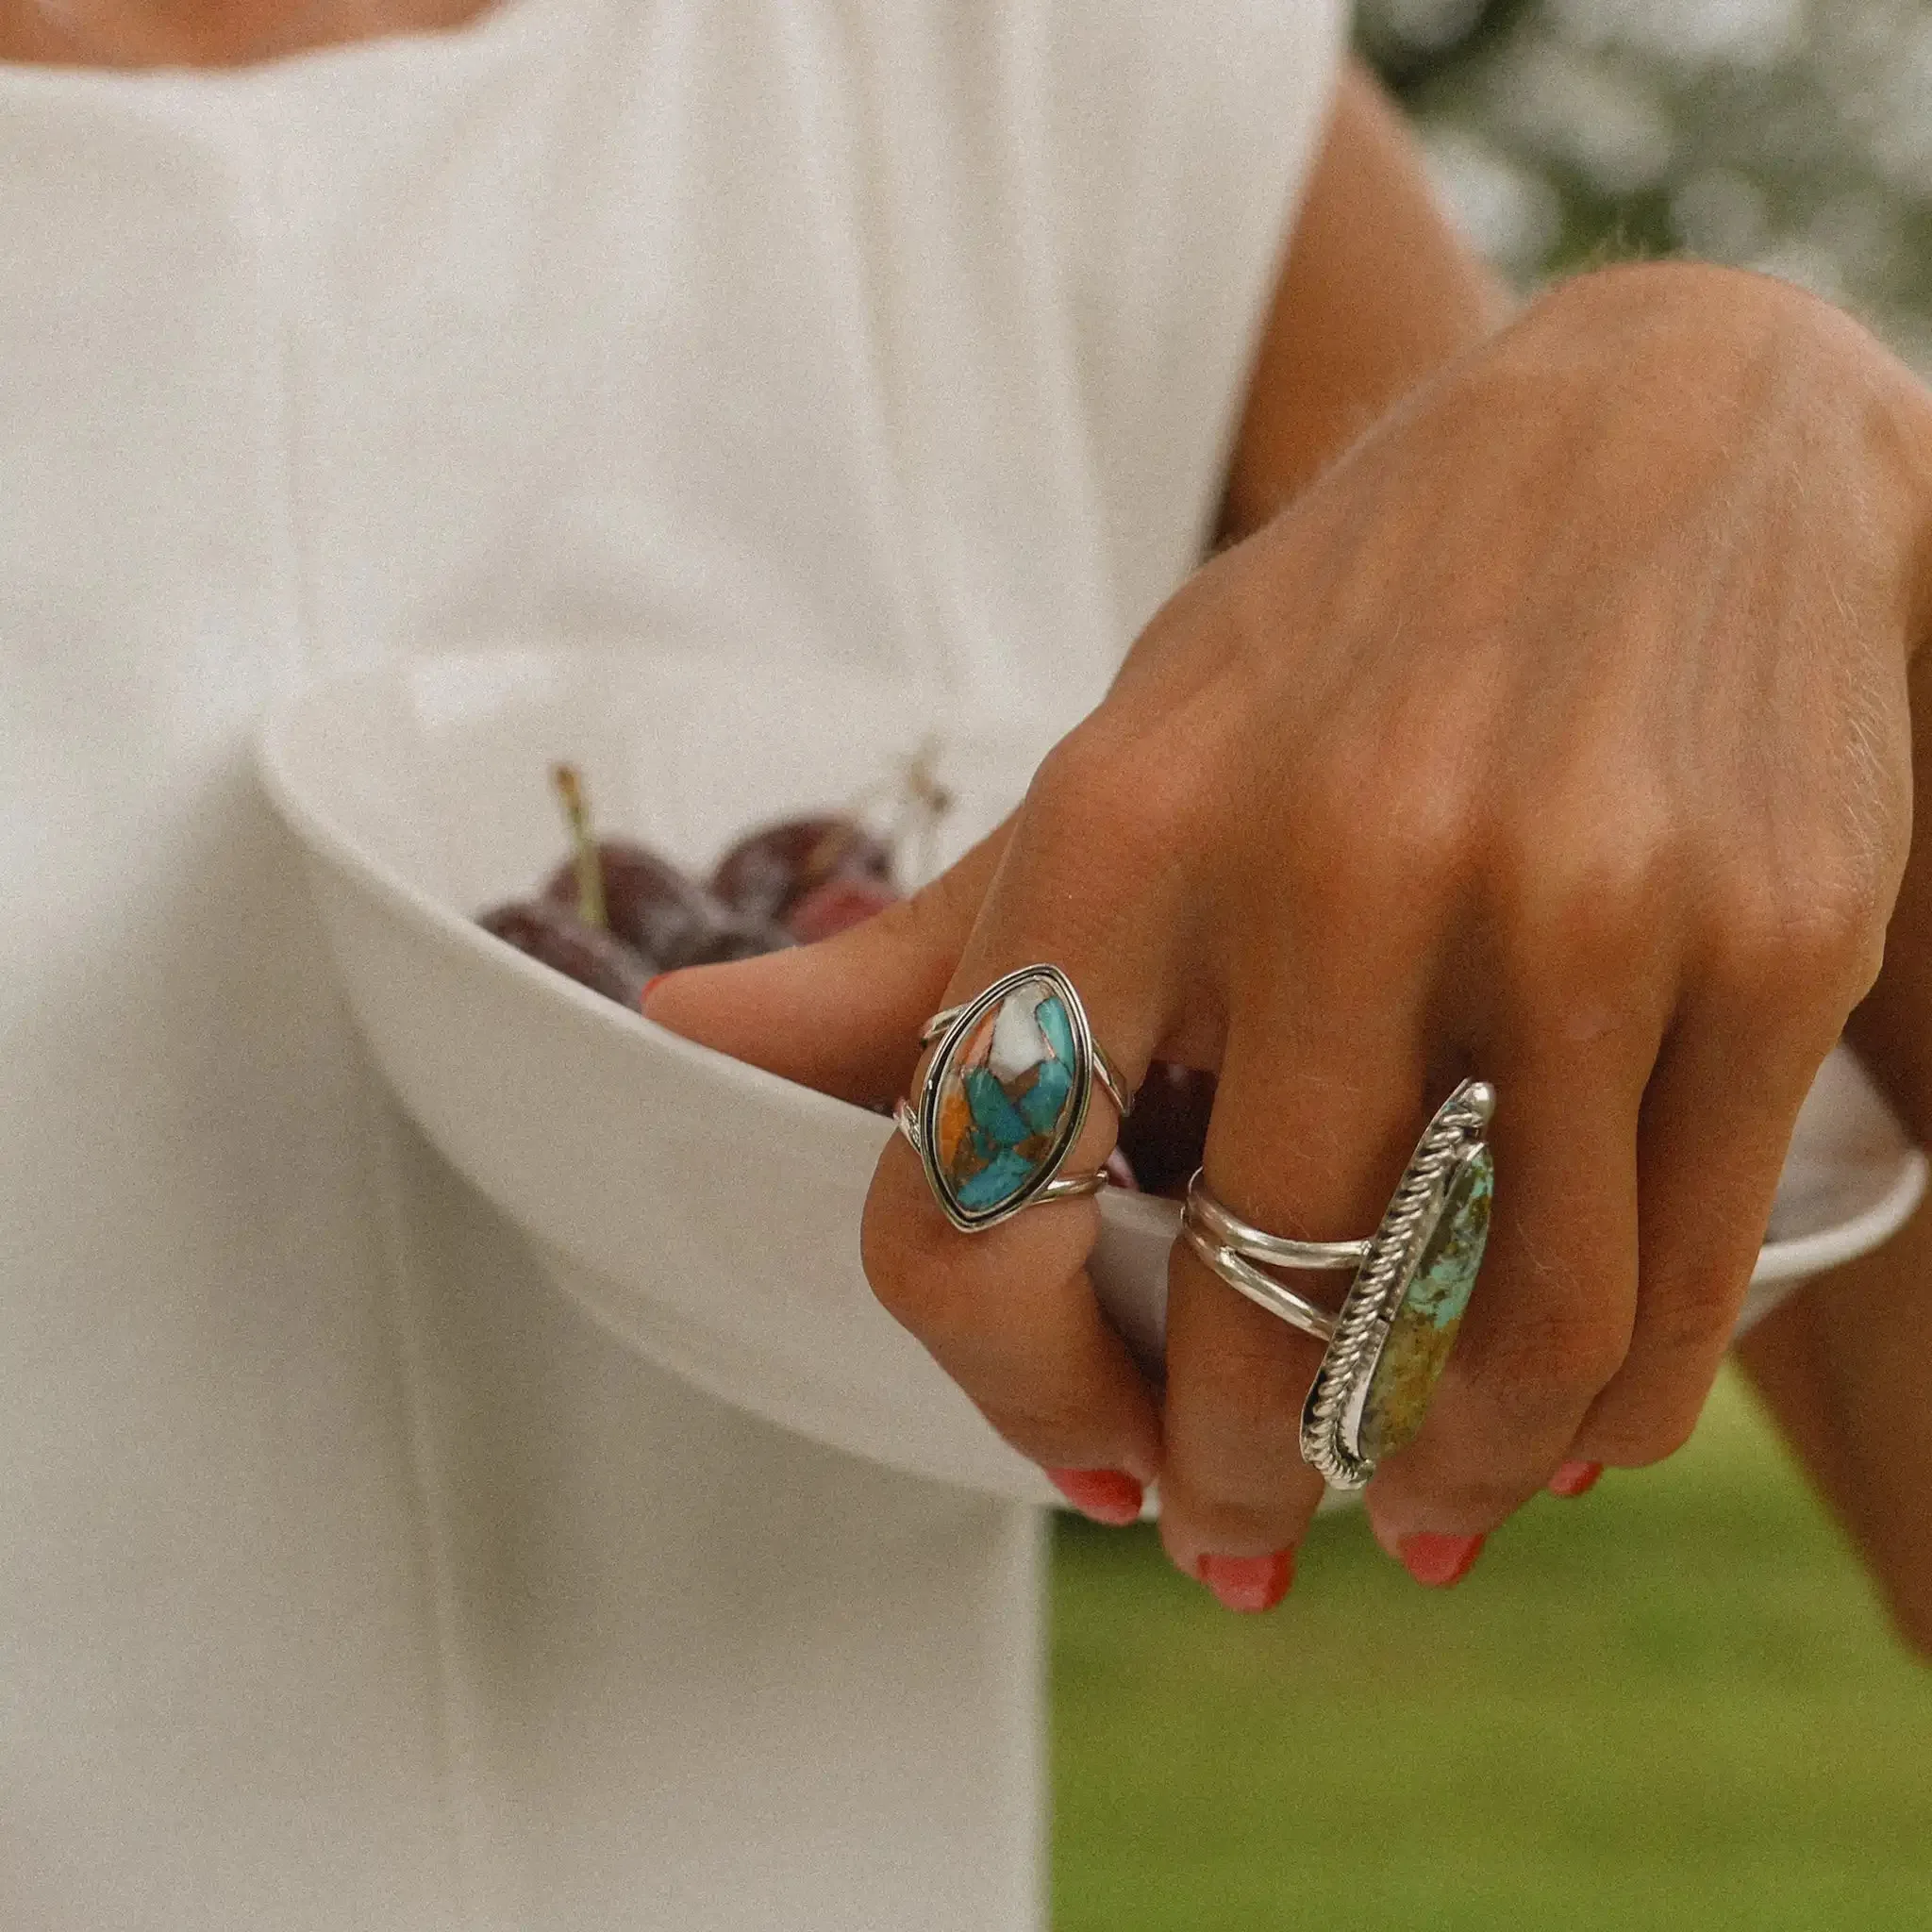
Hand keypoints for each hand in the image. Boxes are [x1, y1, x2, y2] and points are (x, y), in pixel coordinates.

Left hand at [650, 262, 1931, 1605]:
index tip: (1086, 1454)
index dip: (1012, 1384)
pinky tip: (1567, 1432)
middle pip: (1257, 1310)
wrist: (1666, 436)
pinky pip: (1675, 1280)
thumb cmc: (1349, 635)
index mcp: (1125, 816)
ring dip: (1439, 1475)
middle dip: (1240, 1474)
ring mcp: (1571, 900)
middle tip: (1244, 1518)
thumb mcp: (1127, 750)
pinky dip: (1608, 1414)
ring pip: (1496, 1336)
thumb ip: (928, 947)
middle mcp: (1339, 854)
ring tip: (1419, 1499)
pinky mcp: (1768, 938)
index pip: (977, 1193)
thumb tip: (675, 1041)